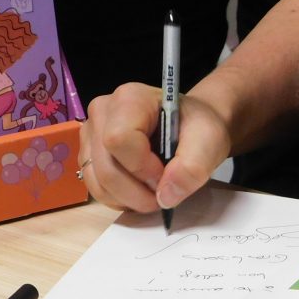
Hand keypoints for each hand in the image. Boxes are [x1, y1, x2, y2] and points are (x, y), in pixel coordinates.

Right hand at [79, 83, 231, 213]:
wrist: (192, 127)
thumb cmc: (198, 127)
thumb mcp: (209, 141)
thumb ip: (192, 167)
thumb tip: (166, 196)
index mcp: (130, 99)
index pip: (119, 139)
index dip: (142, 168)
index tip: (166, 174)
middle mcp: (102, 112)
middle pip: (106, 167)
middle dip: (137, 192)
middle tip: (164, 194)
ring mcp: (91, 133)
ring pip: (98, 182)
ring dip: (129, 199)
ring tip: (154, 193)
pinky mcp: (89, 153)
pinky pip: (95, 188)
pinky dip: (119, 199)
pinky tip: (139, 192)